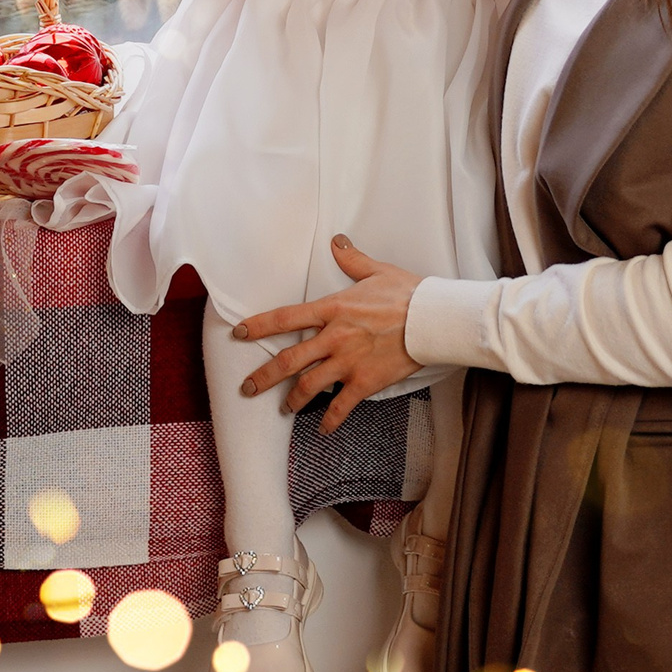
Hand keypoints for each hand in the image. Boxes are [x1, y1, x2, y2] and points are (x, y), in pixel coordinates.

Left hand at [231, 236, 423, 431]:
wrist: (432, 319)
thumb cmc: (407, 294)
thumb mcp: (376, 270)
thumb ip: (352, 259)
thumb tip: (337, 242)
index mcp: (332, 309)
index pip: (285, 318)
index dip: (258, 327)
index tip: (239, 333)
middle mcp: (334, 337)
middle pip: (289, 360)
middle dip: (264, 376)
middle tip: (248, 387)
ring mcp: (348, 362)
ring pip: (309, 386)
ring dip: (292, 400)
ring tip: (285, 409)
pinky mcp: (365, 382)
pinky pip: (341, 406)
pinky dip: (329, 420)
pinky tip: (322, 429)